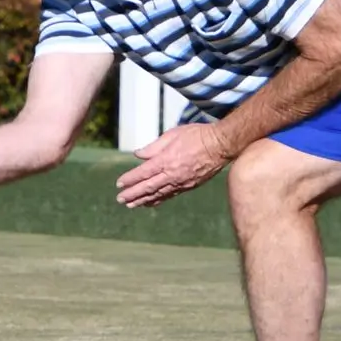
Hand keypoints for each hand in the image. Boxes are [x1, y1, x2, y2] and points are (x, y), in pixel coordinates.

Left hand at [116, 124, 232, 207]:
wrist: (221, 145)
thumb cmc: (197, 135)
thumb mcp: (172, 135)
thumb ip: (154, 147)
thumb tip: (138, 154)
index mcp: (166, 160)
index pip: (143, 173)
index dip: (130, 179)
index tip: (119, 184)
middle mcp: (172, 174)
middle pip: (148, 187)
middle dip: (132, 194)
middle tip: (120, 199)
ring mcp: (181, 182)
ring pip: (158, 194)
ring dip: (143, 200)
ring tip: (131, 205)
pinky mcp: (189, 186)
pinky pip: (170, 195)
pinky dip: (159, 200)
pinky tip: (151, 203)